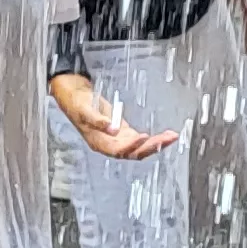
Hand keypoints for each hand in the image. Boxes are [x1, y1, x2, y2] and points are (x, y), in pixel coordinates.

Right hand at [51, 72, 181, 160]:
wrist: (74, 95)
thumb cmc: (77, 104)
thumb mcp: (85, 111)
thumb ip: (98, 121)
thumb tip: (113, 129)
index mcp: (99, 143)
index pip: (119, 150)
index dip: (132, 145)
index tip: (144, 136)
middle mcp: (110, 144)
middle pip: (134, 152)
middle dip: (152, 146)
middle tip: (169, 138)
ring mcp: (118, 139)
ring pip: (140, 148)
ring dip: (156, 143)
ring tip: (172, 136)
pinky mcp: (123, 132)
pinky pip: (140, 140)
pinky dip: (153, 139)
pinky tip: (164, 135)